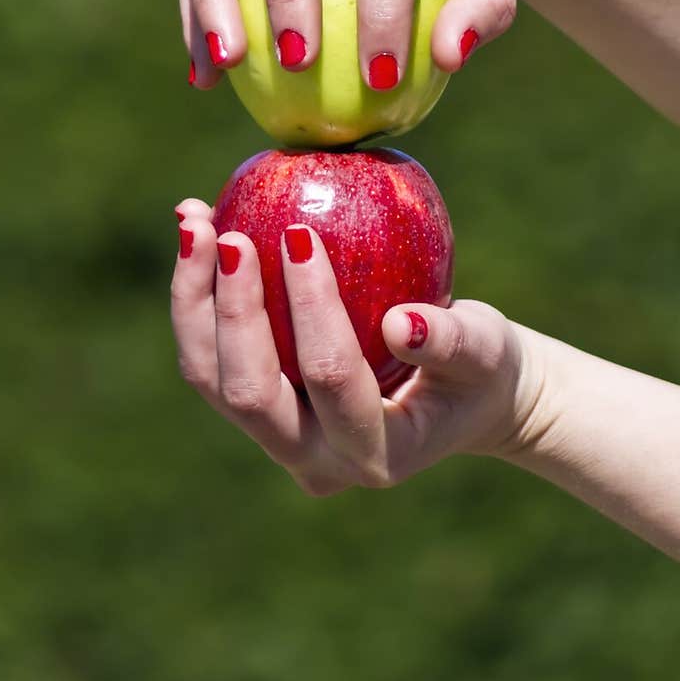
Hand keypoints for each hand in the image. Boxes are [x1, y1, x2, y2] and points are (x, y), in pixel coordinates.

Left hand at [170, 199, 534, 493]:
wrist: (459, 398)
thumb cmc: (479, 368)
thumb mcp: (485, 351)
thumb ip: (451, 342)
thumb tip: (402, 324)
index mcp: (374, 453)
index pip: (331, 378)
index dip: (311, 307)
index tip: (300, 233)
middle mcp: (314, 459)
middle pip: (246, 393)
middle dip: (231, 310)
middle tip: (229, 233)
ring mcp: (277, 439)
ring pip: (210, 377)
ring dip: (194, 298)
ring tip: (195, 221)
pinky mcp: (254, 410)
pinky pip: (210, 354)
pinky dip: (197, 294)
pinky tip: (199, 228)